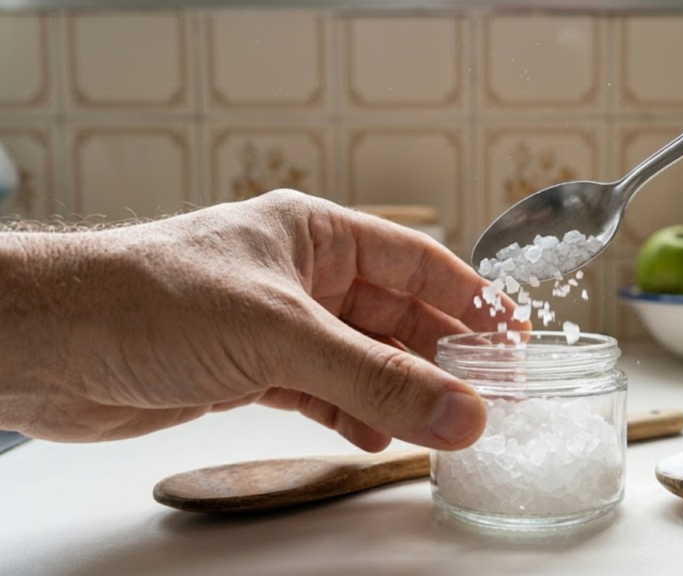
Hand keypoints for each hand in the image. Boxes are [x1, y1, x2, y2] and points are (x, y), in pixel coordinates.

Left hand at [0, 190, 523, 449]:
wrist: (48, 346)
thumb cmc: (149, 299)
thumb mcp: (279, 334)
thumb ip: (373, 378)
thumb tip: (460, 412)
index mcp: (313, 234)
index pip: (414, 262)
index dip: (468, 297)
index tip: (514, 336)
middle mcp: (300, 276)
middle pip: (394, 316)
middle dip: (438, 357)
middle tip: (486, 396)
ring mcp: (275, 325)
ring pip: (361, 360)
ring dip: (398, 393)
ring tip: (439, 427)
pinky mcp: (247, 370)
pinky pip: (321, 392)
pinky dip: (351, 414)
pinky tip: (375, 436)